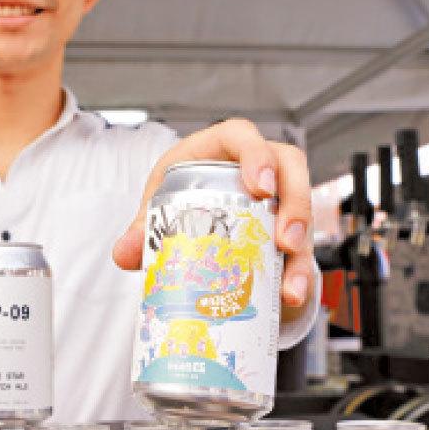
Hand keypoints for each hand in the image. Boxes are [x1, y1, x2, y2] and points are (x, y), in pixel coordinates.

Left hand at [112, 119, 314, 323]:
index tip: (259, 186)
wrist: (189, 223)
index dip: (256, 155)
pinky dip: (298, 271)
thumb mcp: (158, 211)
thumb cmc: (176, 200)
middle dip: (294, 203)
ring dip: (301, 244)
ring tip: (291, 279)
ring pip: (302, 206)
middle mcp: (255, 167)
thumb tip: (126, 253)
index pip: (241, 136)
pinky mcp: (287, 226)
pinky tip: (291, 293)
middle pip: (288, 168)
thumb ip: (143, 231)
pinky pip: (302, 243)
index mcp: (216, 150)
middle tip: (285, 239)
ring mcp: (276, 195)